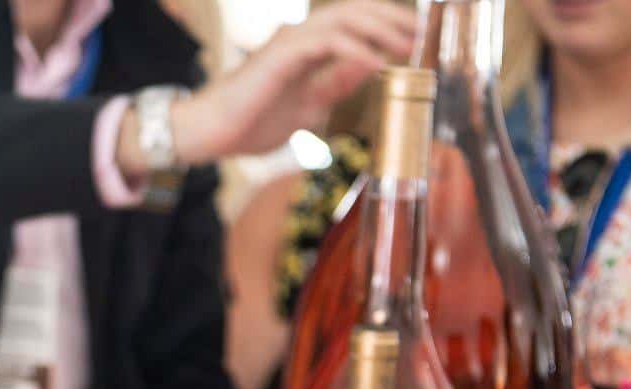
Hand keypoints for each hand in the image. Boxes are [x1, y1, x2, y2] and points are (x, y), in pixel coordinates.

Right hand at [165, 2, 414, 167]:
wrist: (211, 133)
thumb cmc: (250, 122)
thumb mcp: (308, 105)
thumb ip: (336, 85)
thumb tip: (370, 67)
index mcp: (305, 48)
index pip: (352, 25)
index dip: (384, 27)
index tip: (413, 40)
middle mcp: (299, 37)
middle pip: (353, 12)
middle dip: (390, 20)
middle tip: (419, 33)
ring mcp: (289, 43)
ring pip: (343, 21)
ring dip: (379, 30)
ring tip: (406, 44)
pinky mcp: (281, 56)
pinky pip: (325, 44)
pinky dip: (355, 51)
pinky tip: (377, 62)